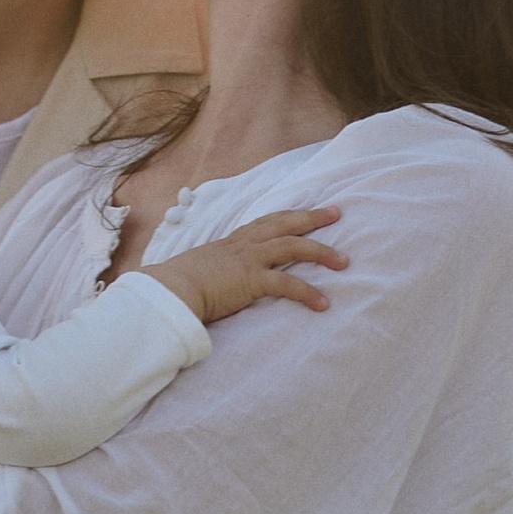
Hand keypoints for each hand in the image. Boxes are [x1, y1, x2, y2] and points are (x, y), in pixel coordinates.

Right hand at [155, 205, 345, 327]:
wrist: (168, 290)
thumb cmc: (176, 285)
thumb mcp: (199, 271)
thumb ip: (212, 272)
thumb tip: (212, 281)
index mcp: (231, 242)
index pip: (266, 222)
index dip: (288, 214)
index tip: (307, 209)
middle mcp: (243, 245)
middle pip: (284, 223)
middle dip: (312, 217)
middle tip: (336, 213)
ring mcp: (248, 260)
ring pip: (293, 247)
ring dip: (322, 252)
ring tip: (344, 261)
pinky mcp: (251, 280)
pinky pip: (287, 284)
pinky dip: (308, 293)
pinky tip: (324, 304)